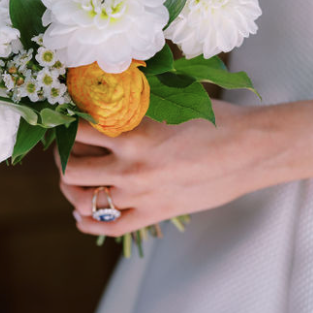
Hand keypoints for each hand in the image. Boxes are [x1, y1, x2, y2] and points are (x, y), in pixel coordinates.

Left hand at [56, 72, 312, 236]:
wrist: (252, 150)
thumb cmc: (215, 118)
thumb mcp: (170, 99)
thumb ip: (135, 98)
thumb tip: (104, 86)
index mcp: (133, 133)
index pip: (76, 129)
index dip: (63, 121)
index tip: (62, 116)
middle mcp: (131, 167)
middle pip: (70, 168)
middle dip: (61, 155)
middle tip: (63, 145)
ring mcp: (142, 196)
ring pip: (84, 200)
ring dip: (69, 188)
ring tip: (70, 177)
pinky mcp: (155, 214)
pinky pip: (110, 227)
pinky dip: (88, 222)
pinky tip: (81, 214)